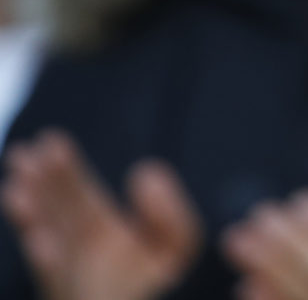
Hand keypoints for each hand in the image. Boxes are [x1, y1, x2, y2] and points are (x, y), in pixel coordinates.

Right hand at [0, 129, 201, 299]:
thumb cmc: (159, 288)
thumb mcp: (174, 247)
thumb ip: (169, 212)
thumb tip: (144, 171)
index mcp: (103, 235)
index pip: (80, 196)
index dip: (66, 170)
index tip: (50, 141)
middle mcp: (80, 254)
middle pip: (59, 212)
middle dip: (42, 183)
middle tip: (23, 151)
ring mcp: (70, 277)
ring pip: (49, 240)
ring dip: (33, 215)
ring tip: (16, 190)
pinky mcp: (69, 295)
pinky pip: (57, 277)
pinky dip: (47, 260)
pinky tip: (38, 239)